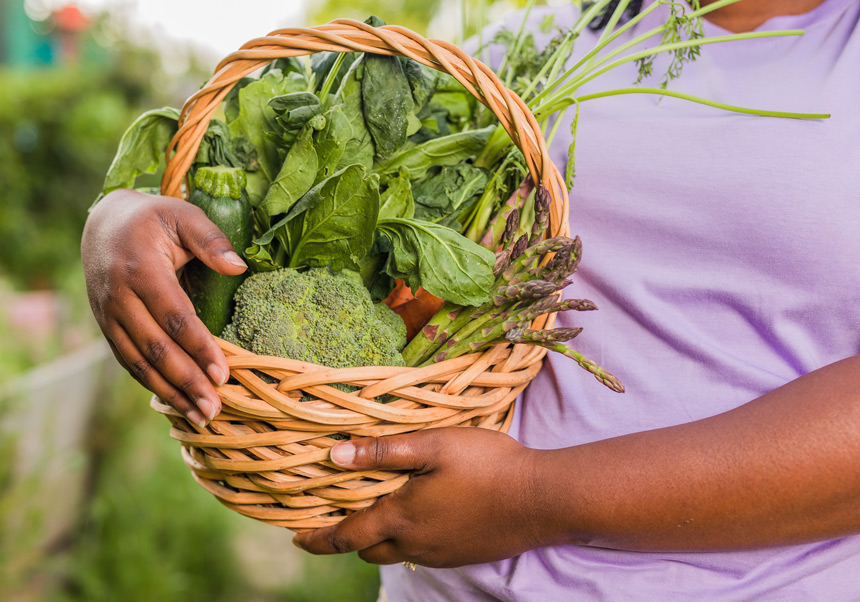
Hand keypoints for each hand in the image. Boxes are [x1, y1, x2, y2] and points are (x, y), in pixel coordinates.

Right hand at [82, 189, 246, 426]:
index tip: (224, 374)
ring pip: (139, 362)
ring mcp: (108, 315)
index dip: (199, 348)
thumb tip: (239, 267)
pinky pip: (128, 362)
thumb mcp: (183, 215)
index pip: (174, 317)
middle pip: (156, 348)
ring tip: (200, 417)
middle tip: (215, 408)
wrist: (102, 223)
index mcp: (140, 269)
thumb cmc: (152, 218)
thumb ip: (211, 239)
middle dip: (187, 382)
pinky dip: (151, 385)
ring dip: (170, 393)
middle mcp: (119, 297)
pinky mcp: (107, 327)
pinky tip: (176, 403)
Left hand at [292, 427, 550, 567]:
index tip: (296, 536)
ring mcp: (442, 554)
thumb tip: (336, 456)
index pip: (346, 535)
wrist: (543, 499)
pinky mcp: (463, 555)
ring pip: (397, 553)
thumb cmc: (487, 465)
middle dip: (349, 538)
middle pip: (368, 551)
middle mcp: (416, 544)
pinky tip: (425, 515)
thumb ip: (383, 451)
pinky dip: (410, 539)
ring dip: (381, 539)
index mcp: (401, 518)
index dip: (317, 537)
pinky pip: (424, 553)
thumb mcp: (433, 445)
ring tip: (381, 513)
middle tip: (340, 517)